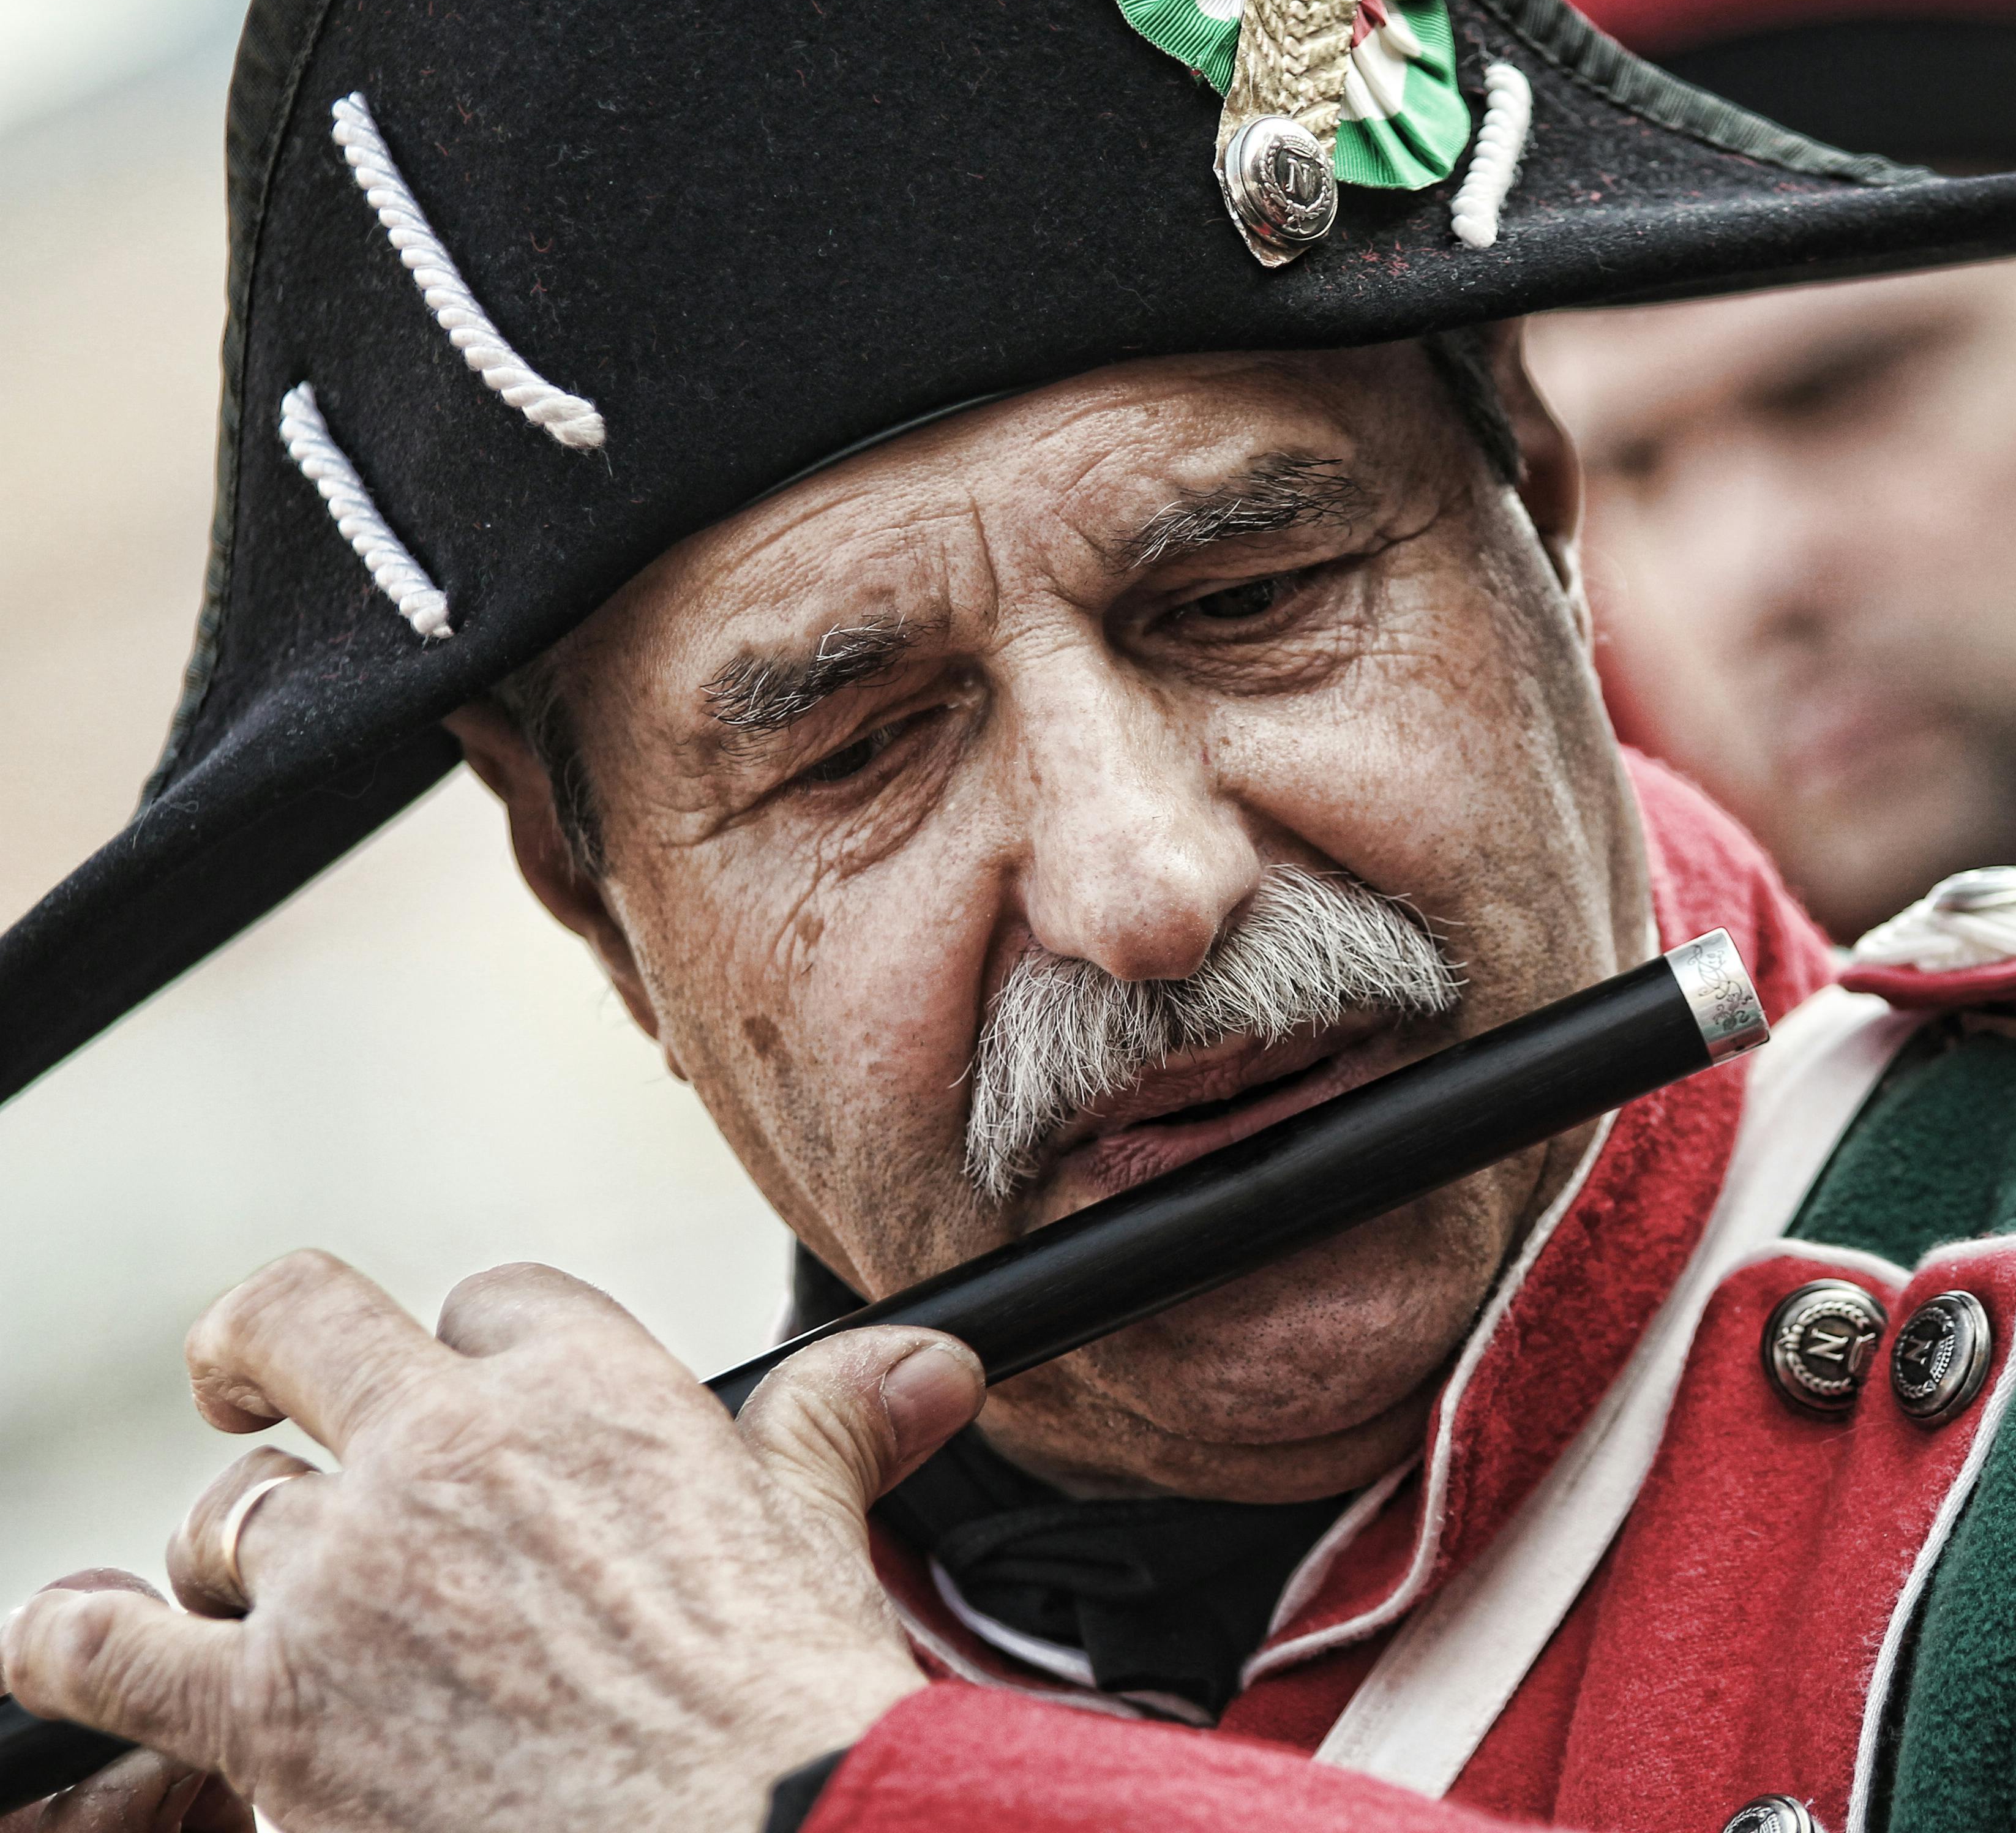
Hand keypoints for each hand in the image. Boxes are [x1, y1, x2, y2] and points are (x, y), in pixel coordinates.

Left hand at [0, 1254, 983, 1832]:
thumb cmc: (790, 1705)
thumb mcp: (818, 1531)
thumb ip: (839, 1421)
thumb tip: (930, 1362)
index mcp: (590, 1391)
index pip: (492, 1306)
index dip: (479, 1356)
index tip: (478, 1406)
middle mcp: (451, 1453)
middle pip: (299, 1326)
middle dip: (261, 1346)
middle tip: (251, 1384)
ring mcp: (348, 1577)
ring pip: (224, 1512)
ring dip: (231, 1556)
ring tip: (248, 1604)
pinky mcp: (270, 1709)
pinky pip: (103, 1649)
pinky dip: (72, 1642)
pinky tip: (78, 1641)